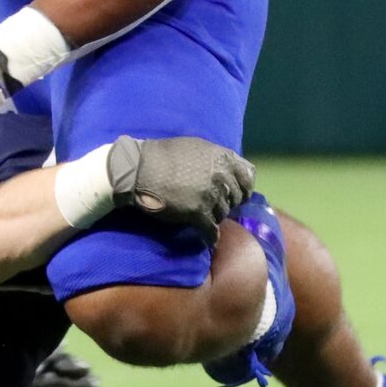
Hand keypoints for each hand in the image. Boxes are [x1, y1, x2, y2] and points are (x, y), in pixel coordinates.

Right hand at [106, 135, 254, 229]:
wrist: (137, 169)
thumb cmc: (163, 155)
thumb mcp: (195, 147)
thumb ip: (216, 159)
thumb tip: (228, 172)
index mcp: (223, 157)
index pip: (248, 176)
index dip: (244, 187)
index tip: (238, 194)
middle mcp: (221, 175)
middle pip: (236, 198)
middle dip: (228, 203)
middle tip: (215, 206)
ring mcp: (210, 195)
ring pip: (223, 214)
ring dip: (214, 216)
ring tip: (202, 216)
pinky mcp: (198, 213)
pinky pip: (211, 230)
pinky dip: (211, 236)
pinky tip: (209, 239)